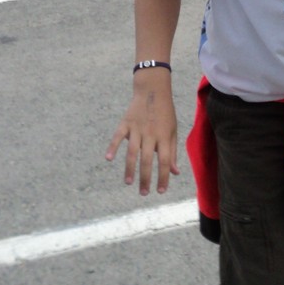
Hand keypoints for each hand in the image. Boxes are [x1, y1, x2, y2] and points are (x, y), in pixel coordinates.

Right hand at [105, 75, 179, 194]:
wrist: (154, 91)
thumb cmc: (165, 114)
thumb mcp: (173, 131)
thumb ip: (173, 152)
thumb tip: (175, 172)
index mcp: (164, 136)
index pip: (165, 161)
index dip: (163, 177)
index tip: (160, 191)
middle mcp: (151, 134)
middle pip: (148, 160)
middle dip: (146, 178)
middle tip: (144, 193)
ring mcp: (137, 128)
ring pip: (132, 151)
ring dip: (130, 168)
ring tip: (128, 182)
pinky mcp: (126, 122)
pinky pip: (117, 136)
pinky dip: (112, 146)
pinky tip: (108, 158)